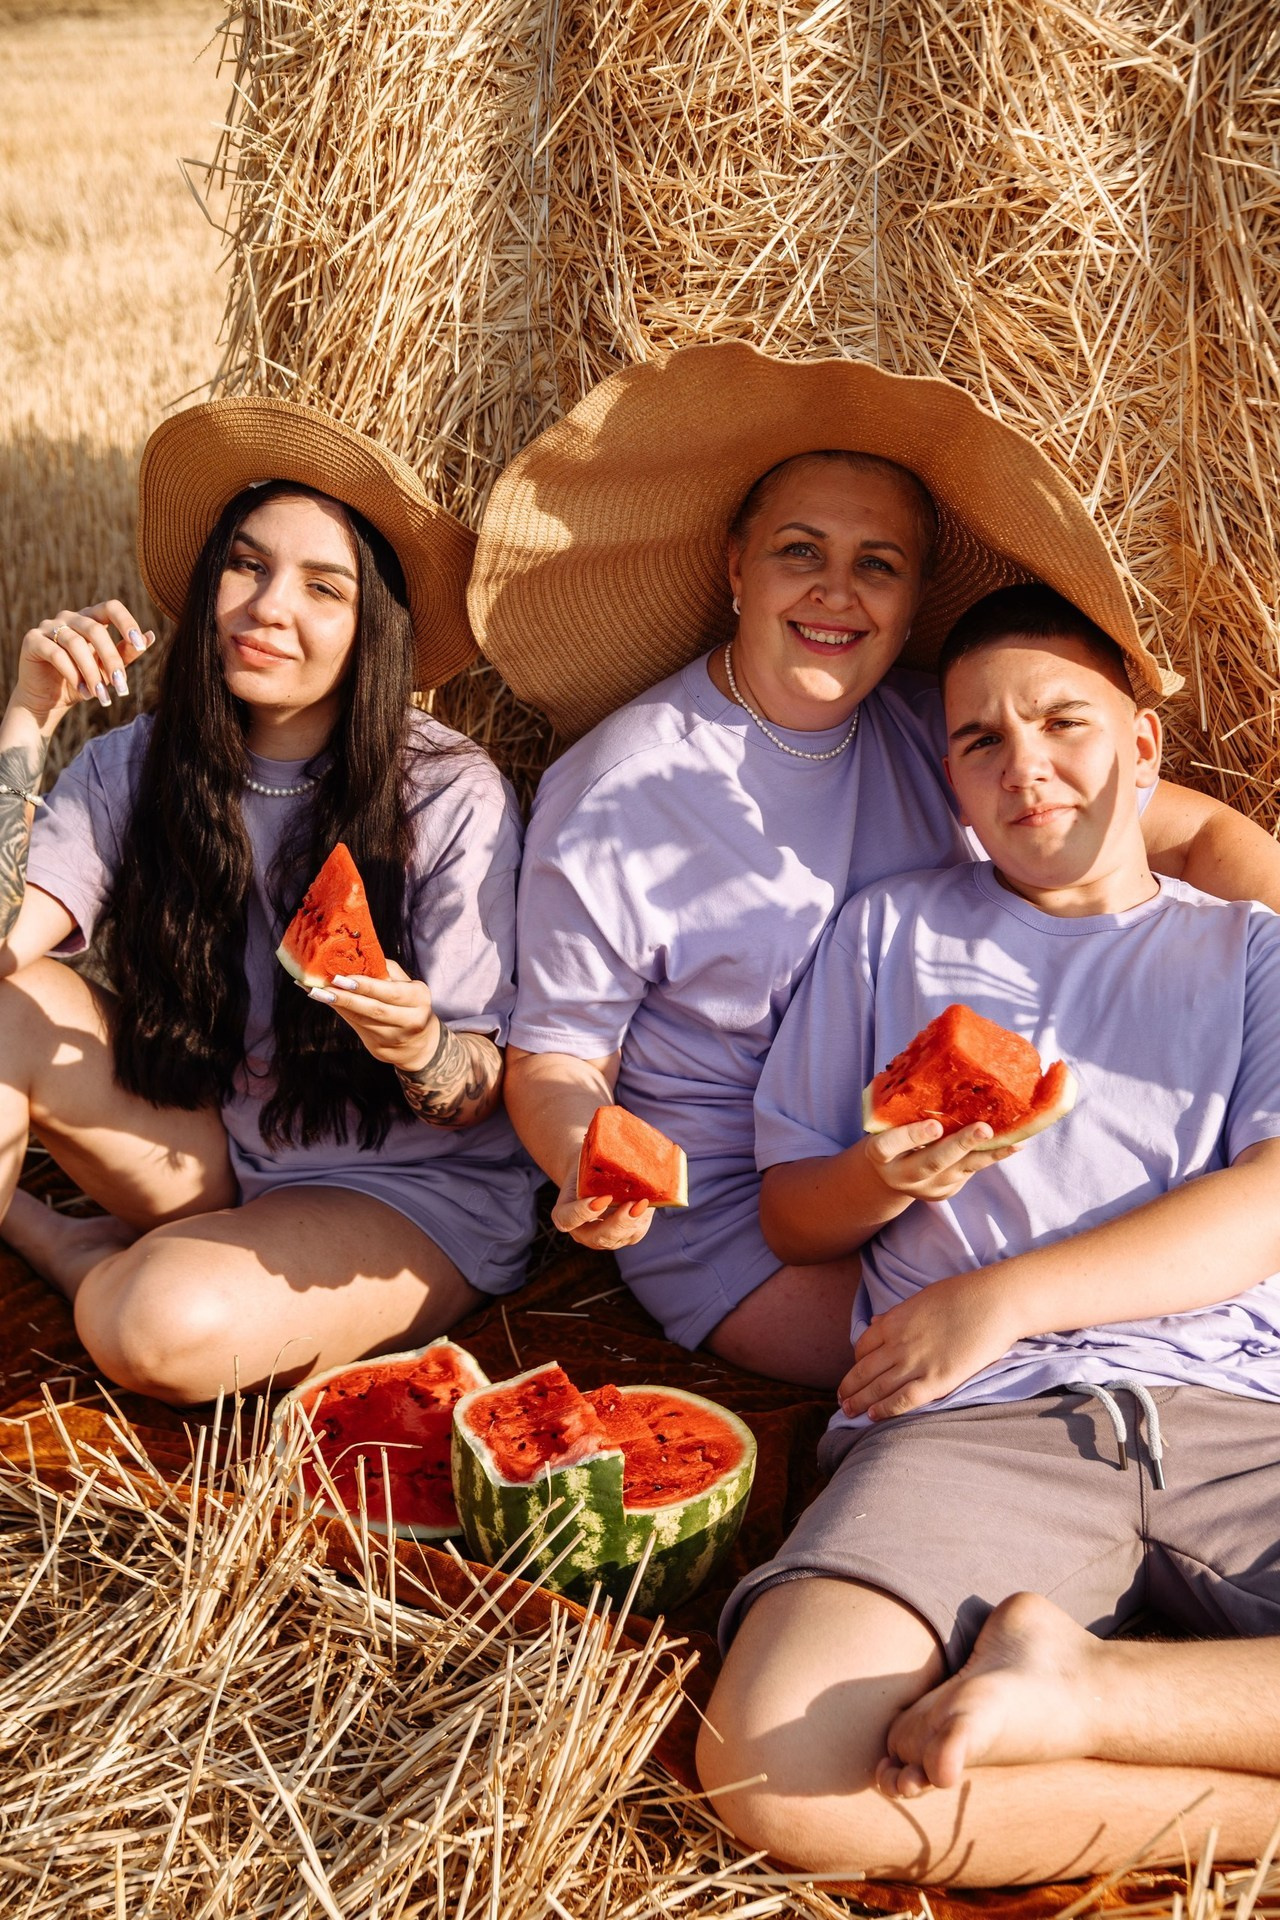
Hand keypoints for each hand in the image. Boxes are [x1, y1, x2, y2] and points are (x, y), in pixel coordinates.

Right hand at [12, 602, 152, 733]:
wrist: (47, 700)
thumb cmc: (81, 681)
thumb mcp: (107, 669)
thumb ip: (126, 653)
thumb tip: (150, 637)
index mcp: (90, 619)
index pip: (111, 607)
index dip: (127, 622)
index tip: (140, 645)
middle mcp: (69, 617)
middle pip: (95, 629)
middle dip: (111, 660)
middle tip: (121, 687)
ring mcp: (48, 626)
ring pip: (76, 643)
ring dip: (91, 673)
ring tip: (100, 696)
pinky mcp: (32, 641)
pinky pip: (56, 654)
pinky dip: (72, 674)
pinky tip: (82, 692)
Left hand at [308, 958, 438, 1068]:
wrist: (418, 1043)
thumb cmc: (408, 1004)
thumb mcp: (406, 985)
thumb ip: (384, 971)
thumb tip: (353, 957)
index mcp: (419, 998)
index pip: (391, 992)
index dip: (366, 986)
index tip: (343, 978)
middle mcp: (411, 1020)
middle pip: (375, 1009)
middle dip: (348, 998)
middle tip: (324, 987)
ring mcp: (395, 1037)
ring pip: (363, 1020)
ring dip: (339, 1006)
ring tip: (318, 993)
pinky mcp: (381, 1049)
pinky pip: (357, 1028)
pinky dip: (342, 1013)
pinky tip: (328, 1002)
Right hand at [551, 1160, 654, 1250]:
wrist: (592, 1173)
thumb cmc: (585, 1164)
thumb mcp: (583, 1162)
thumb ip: (592, 1160)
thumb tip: (616, 1142)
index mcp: (564, 1216)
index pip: (569, 1219)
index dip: (584, 1212)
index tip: (603, 1198)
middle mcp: (583, 1233)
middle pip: (599, 1237)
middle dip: (618, 1222)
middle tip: (632, 1204)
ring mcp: (604, 1238)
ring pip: (621, 1237)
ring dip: (635, 1221)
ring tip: (645, 1202)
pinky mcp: (624, 1236)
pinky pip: (635, 1232)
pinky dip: (644, 1218)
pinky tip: (651, 1203)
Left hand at [838, 1270, 1019, 1420]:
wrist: (993, 1303)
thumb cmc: (963, 1295)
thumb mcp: (921, 1299)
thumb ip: (897, 1314)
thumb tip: (877, 1321)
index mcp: (894, 1322)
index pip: (863, 1347)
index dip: (856, 1363)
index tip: (856, 1372)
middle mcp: (898, 1344)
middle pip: (864, 1370)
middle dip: (849, 1387)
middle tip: (841, 1400)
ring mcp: (916, 1363)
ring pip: (878, 1387)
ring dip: (859, 1401)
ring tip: (848, 1412)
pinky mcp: (937, 1380)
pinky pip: (903, 1399)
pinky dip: (885, 1409)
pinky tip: (873, 1416)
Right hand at [864, 1117, 1019, 1203]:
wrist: (888, 1176)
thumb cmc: (889, 1134)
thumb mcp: (885, 1123)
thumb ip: (902, 1106)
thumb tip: (932, 1058)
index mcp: (880, 1154)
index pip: (889, 1146)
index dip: (911, 1137)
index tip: (934, 1126)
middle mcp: (902, 1175)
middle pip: (931, 1163)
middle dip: (960, 1145)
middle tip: (983, 1129)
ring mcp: (926, 1187)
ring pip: (959, 1169)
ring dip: (987, 1153)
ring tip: (1012, 1139)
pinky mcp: (945, 1191)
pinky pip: (970, 1171)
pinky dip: (992, 1155)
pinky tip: (1013, 1143)